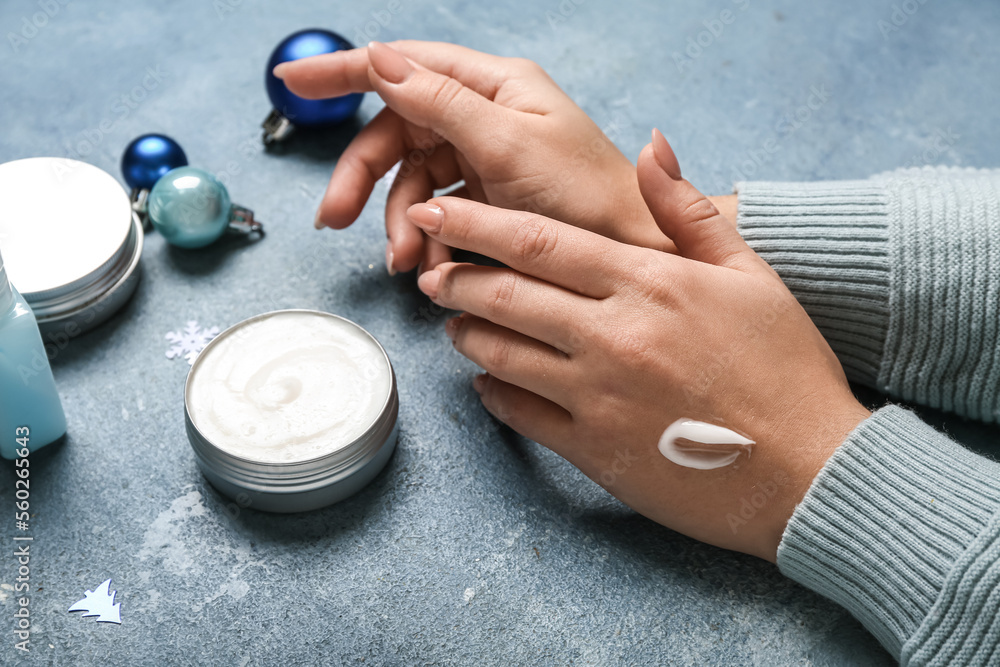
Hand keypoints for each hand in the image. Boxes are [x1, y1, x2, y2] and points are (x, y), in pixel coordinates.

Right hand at [274, 40, 672, 272]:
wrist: (632, 256)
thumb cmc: (587, 195)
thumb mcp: (508, 144)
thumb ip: (440, 101)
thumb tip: (379, 57)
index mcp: (494, 85)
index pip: (404, 66)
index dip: (344, 72)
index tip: (291, 81)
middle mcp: (486, 115)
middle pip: (398, 133)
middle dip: (365, 178)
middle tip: (334, 218)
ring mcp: (486, 158)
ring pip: (414, 181)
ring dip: (400, 222)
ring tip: (404, 262)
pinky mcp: (489, 198)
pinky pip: (438, 211)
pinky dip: (427, 239)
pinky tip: (430, 267)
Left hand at [405, 130, 869, 560]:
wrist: (811, 471)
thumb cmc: (787, 367)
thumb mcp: (752, 274)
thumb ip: (688, 210)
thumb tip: (651, 145)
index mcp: (649, 284)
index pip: (539, 241)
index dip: (476, 223)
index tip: (437, 212)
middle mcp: (613, 336)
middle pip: (506, 295)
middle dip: (454, 278)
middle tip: (429, 269)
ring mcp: (598, 397)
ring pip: (501, 354)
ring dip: (467, 333)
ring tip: (454, 322)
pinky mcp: (593, 451)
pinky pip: (520, 416)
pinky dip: (493, 395)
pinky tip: (487, 384)